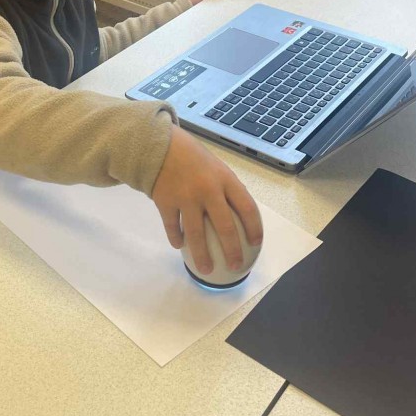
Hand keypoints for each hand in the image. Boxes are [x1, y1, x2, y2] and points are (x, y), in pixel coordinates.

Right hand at [152, 127, 263, 274]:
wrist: (159, 146)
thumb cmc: (192, 158)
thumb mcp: (216, 167)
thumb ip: (226, 189)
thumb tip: (239, 216)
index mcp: (225, 179)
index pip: (247, 207)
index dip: (254, 228)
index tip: (256, 244)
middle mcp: (208, 189)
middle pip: (225, 227)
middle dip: (232, 251)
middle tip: (236, 266)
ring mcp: (185, 197)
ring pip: (196, 234)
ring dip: (202, 255)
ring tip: (207, 269)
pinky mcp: (165, 202)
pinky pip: (172, 227)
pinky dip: (176, 238)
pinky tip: (180, 246)